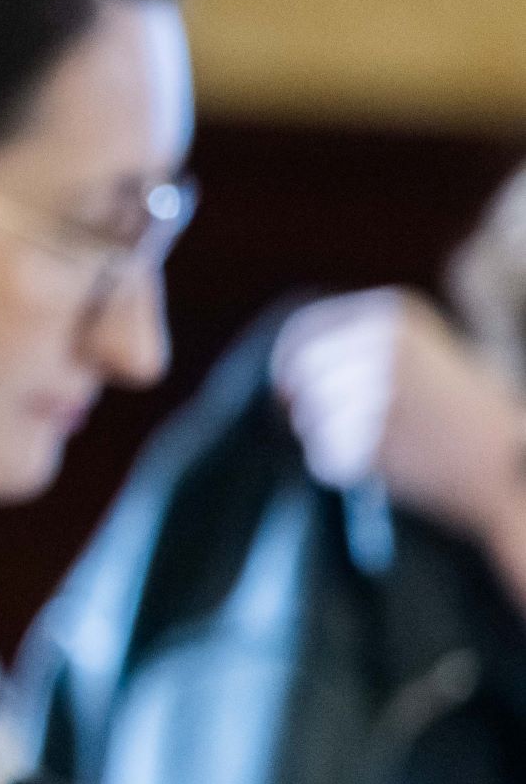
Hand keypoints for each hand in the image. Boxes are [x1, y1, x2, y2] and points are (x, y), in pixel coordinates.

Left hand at [275, 289, 525, 547]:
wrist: (513, 463)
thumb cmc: (463, 411)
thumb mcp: (421, 353)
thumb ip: (359, 344)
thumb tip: (282, 359)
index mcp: (392, 315)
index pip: (303, 332)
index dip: (284, 364)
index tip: (282, 388)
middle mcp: (381, 346)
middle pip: (300, 378)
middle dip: (305, 406)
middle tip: (338, 426)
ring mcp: (378, 392)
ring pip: (308, 421)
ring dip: (330, 438)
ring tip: (383, 444)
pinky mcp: (373, 441)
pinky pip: (324, 458)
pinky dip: (342, 468)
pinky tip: (386, 466)